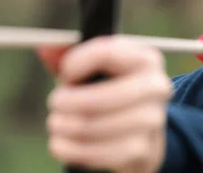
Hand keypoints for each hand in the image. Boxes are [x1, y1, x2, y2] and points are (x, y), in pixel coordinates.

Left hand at [37, 38, 171, 172]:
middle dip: (64, 103)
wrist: (143, 130)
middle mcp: (156, 87)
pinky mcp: (142, 150)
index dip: (74, 63)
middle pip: (95, 99)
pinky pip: (93, 153)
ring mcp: (152, 120)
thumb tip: (46, 49)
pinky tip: (64, 142)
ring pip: (90, 127)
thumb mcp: (97, 68)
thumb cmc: (112, 91)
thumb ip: (71, 55)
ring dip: (63, 127)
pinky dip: (69, 149)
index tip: (65, 73)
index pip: (106, 53)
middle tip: (55, 103)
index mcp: (146, 59)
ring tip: (58, 123)